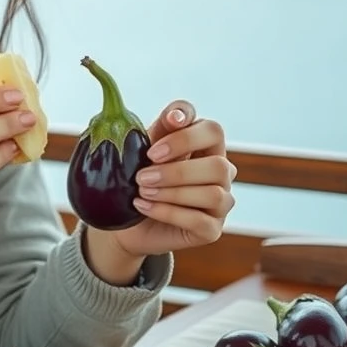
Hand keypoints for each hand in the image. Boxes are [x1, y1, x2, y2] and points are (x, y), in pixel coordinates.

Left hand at [109, 100, 235, 259]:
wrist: (126, 217)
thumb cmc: (140, 175)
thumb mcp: (146, 147)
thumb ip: (163, 128)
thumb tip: (176, 116)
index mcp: (207, 146)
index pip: (213, 131)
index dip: (185, 137)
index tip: (152, 150)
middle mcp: (221, 173)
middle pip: (218, 165)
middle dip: (176, 171)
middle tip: (142, 176)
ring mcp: (220, 203)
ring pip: (212, 194)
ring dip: (171, 193)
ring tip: (142, 191)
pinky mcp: (211, 230)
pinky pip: (199, 221)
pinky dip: (167, 212)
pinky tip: (144, 206)